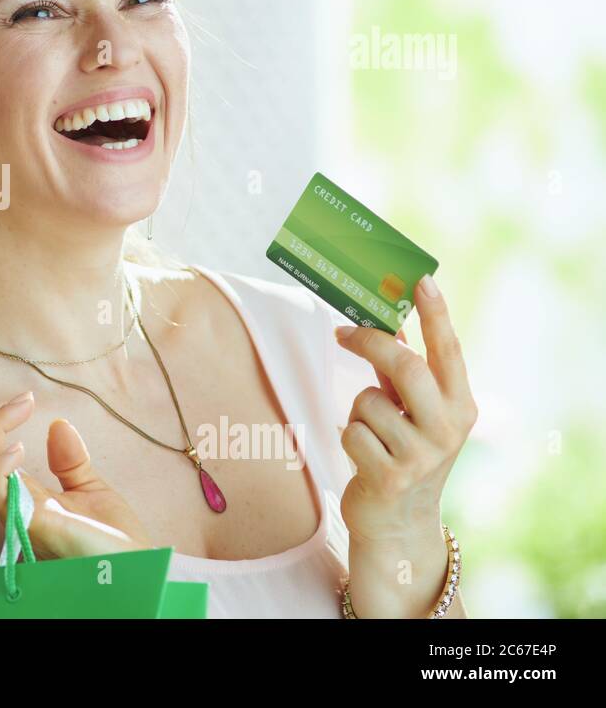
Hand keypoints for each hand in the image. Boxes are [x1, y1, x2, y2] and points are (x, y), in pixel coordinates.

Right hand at [0, 361, 153, 560]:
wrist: (136, 573)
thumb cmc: (114, 543)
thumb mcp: (91, 491)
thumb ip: (70, 462)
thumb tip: (57, 425)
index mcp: (19, 493)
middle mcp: (9, 502)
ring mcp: (14, 514)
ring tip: (24, 400)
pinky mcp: (26, 524)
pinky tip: (19, 446)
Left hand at [334, 274, 478, 546]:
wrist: (399, 524)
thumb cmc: (402, 453)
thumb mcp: (414, 413)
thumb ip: (404, 372)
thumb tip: (387, 322)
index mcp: (461, 406)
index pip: (449, 352)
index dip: (436, 315)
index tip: (421, 280)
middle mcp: (448, 429)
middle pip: (406, 366)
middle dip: (371, 343)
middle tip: (342, 331)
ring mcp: (422, 455)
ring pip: (368, 400)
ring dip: (357, 410)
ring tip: (371, 434)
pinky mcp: (390, 476)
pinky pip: (351, 431)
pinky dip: (348, 438)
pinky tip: (363, 458)